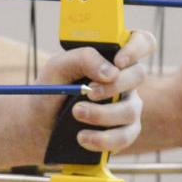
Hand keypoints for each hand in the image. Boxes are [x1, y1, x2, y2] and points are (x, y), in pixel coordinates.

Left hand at [36, 29, 153, 154]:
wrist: (40, 125)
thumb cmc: (51, 90)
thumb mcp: (58, 67)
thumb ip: (83, 58)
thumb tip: (111, 72)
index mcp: (112, 57)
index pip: (141, 42)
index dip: (136, 48)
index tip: (118, 61)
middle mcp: (125, 80)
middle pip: (139, 75)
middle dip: (113, 86)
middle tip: (88, 92)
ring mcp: (128, 106)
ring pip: (131, 109)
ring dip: (102, 114)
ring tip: (76, 113)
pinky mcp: (124, 132)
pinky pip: (125, 136)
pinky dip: (103, 139)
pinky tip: (82, 137)